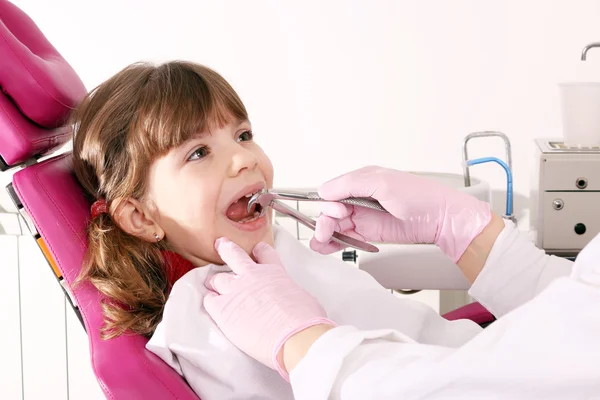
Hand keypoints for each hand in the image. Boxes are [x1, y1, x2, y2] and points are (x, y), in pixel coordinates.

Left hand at [203, 238, 334, 379]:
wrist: (294, 336)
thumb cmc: (305, 320)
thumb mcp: (302, 297)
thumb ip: (288, 293)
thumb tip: (287, 299)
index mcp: (274, 272)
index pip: (264, 253)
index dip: (259, 251)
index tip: (256, 250)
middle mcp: (252, 277)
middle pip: (234, 255)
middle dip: (226, 248)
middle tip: (221, 245)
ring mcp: (236, 291)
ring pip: (216, 278)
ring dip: (215, 282)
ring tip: (212, 285)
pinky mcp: (223, 309)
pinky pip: (209, 300)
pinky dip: (210, 301)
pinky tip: (212, 306)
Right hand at [310, 165, 491, 262]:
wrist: (442, 219)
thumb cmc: (419, 196)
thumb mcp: (382, 182)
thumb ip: (350, 184)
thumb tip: (323, 190)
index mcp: (361, 181)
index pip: (331, 192)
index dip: (328, 204)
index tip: (336, 213)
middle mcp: (359, 198)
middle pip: (330, 211)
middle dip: (325, 222)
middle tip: (327, 232)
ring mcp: (364, 216)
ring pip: (334, 226)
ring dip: (325, 235)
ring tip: (322, 244)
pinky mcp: (369, 233)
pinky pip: (346, 237)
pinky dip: (334, 243)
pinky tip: (328, 248)